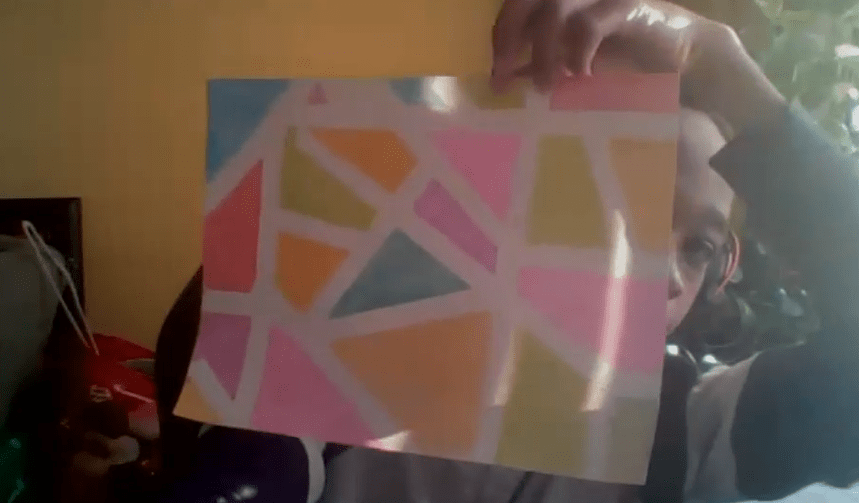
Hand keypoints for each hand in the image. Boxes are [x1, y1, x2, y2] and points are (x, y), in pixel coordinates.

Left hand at [491, 0, 785, 133]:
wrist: (683, 52)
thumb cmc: (625, 59)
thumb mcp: (573, 62)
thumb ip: (544, 63)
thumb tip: (510, 80)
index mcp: (557, 3)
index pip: (514, 10)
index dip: (501, 41)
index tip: (498, 80)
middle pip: (523, 0)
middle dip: (509, 37)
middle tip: (505, 76)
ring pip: (554, 9)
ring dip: (543, 50)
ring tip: (547, 85)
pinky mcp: (624, 6)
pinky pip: (589, 24)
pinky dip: (578, 52)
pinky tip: (579, 76)